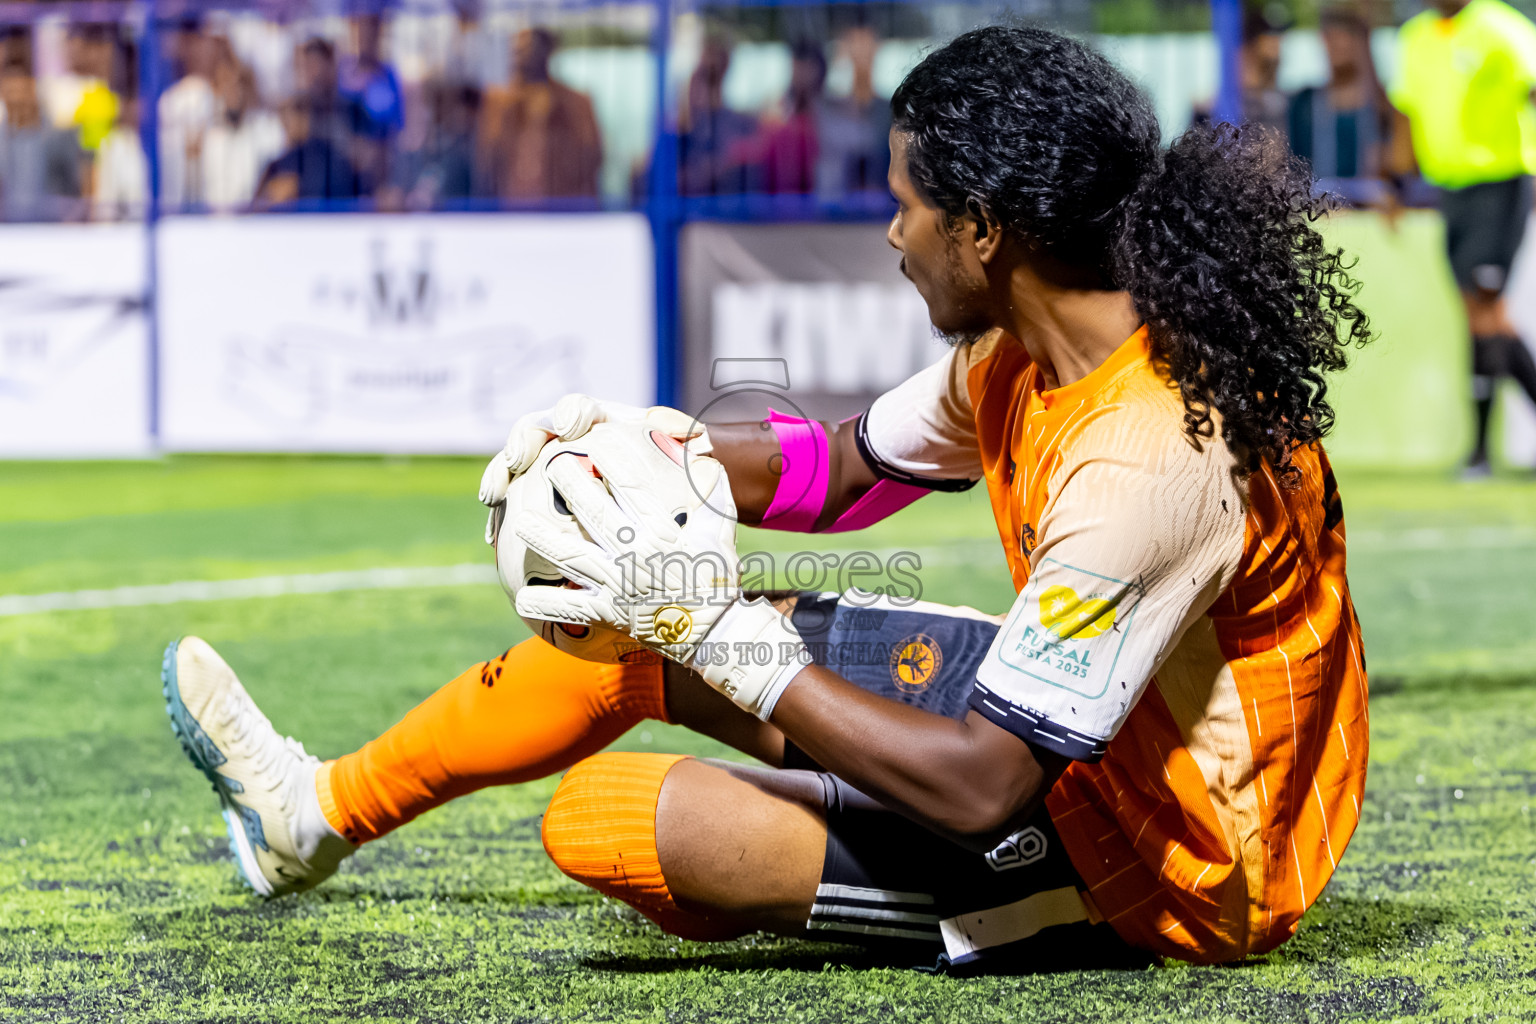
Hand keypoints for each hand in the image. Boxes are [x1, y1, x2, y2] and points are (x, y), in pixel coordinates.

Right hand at [478, 394, 705, 541]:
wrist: (648, 486)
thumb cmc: (660, 465)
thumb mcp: (673, 453)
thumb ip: (679, 440)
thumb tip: (699, 435)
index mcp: (595, 420)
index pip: (577, 409)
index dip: (571, 415)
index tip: (571, 429)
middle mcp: (562, 434)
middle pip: (533, 430)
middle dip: (521, 443)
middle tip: (516, 461)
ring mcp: (543, 460)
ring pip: (512, 462)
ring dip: (499, 475)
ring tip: (494, 496)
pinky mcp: (530, 490)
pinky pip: (510, 499)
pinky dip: (500, 516)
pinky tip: (493, 539)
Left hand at [511, 436, 806, 719]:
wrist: (713, 631)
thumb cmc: (716, 576)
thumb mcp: (720, 531)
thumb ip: (712, 492)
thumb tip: (702, 456)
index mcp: (661, 531)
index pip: (630, 485)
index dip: (609, 457)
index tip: (594, 438)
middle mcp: (634, 555)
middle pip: (592, 513)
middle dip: (569, 484)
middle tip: (550, 465)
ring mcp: (617, 585)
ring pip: (571, 555)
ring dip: (542, 537)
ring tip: (519, 520)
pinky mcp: (607, 614)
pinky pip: (571, 609)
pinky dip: (545, 605)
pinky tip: (522, 598)